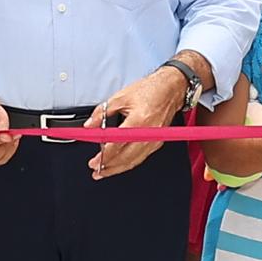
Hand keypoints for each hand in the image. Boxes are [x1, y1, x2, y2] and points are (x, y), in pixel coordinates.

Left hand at [84, 65, 192, 179]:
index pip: (118, 144)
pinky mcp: (157, 142)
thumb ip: (102, 112)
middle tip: (96, 171)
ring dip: (118, 168)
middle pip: (126, 157)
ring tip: (104, 172)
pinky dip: (129, 162)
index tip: (94, 162)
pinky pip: (141, 157)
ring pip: (135, 161)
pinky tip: (120, 164)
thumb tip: (90, 125)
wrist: (171, 88)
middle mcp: (148, 133)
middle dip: (109, 167)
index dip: (105, 156)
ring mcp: (154, 139)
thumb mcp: (120, 97)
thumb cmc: (149, 90)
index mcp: (138, 120)